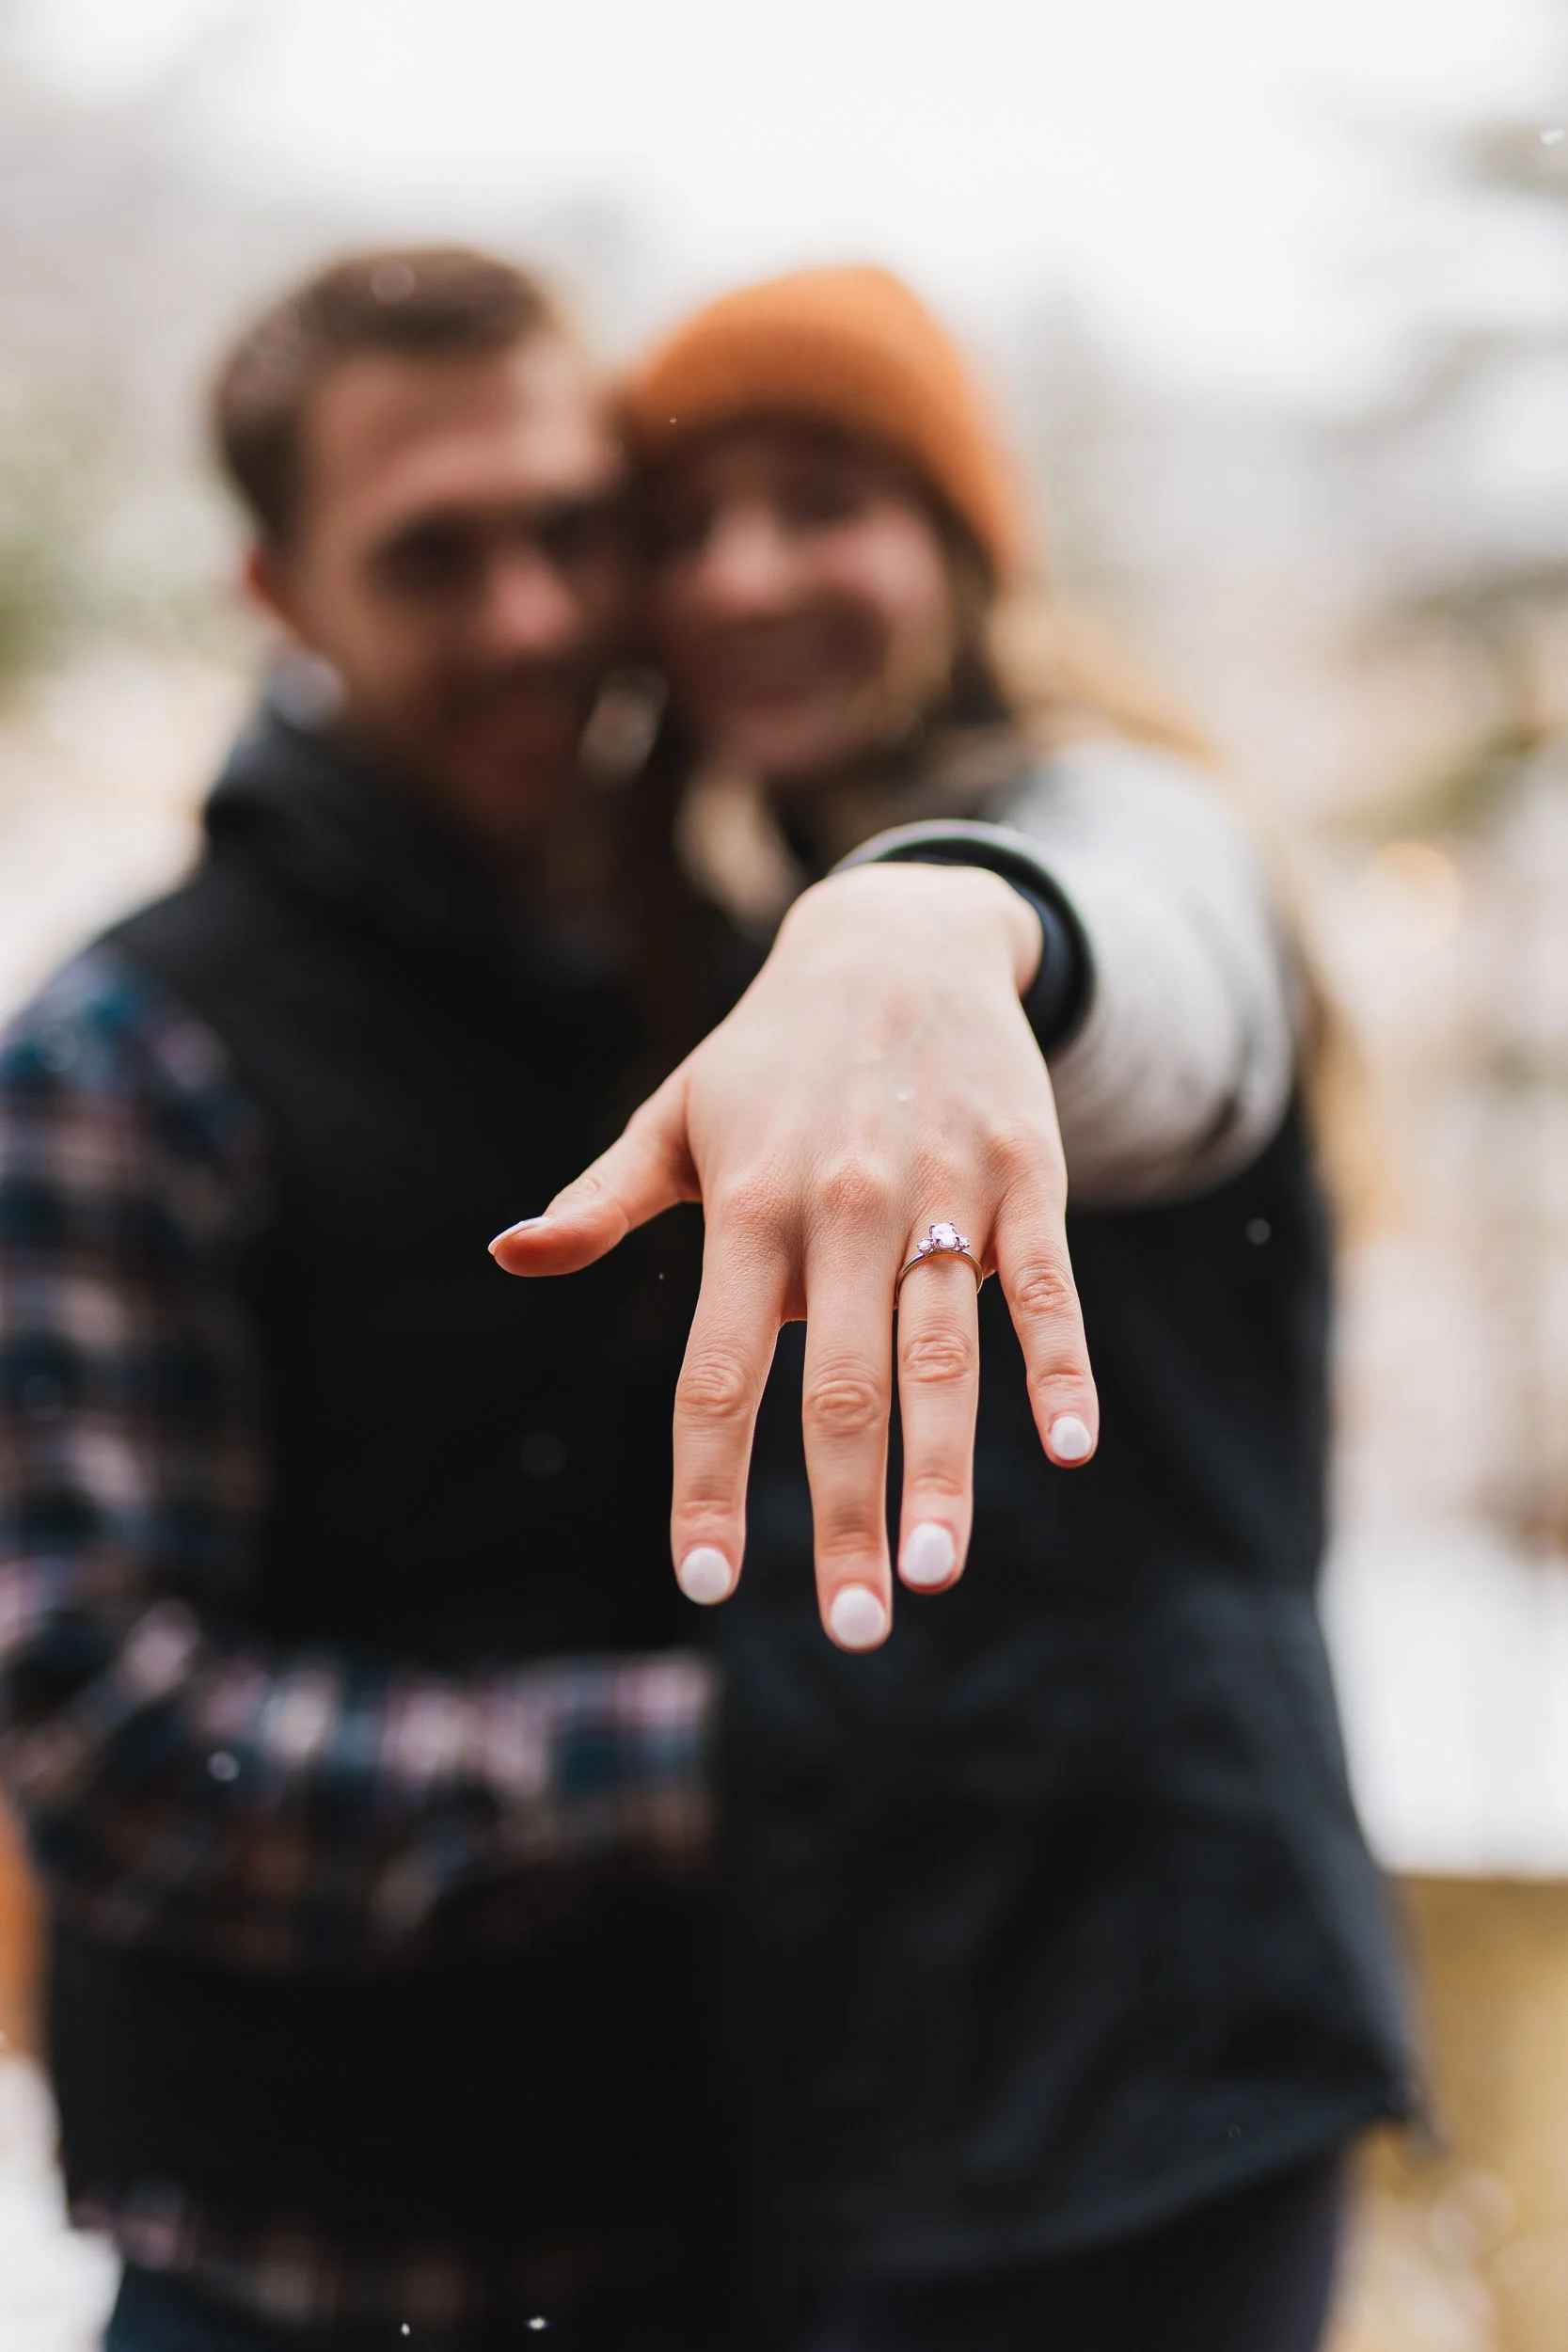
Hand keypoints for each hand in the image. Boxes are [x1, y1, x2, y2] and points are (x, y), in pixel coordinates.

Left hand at [491, 863, 1097, 1648]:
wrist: (898, 935)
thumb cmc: (768, 1052)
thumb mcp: (676, 1115)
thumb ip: (600, 1200)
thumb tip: (509, 1255)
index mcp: (746, 1206)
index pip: (717, 1373)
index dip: (708, 1482)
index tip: (707, 1582)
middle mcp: (840, 1206)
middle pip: (840, 1389)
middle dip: (840, 1518)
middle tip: (855, 1629)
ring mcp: (942, 1192)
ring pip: (945, 1354)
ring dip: (946, 1472)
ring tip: (938, 1571)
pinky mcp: (1025, 1173)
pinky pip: (1044, 1284)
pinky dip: (1061, 1364)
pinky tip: (1071, 1447)